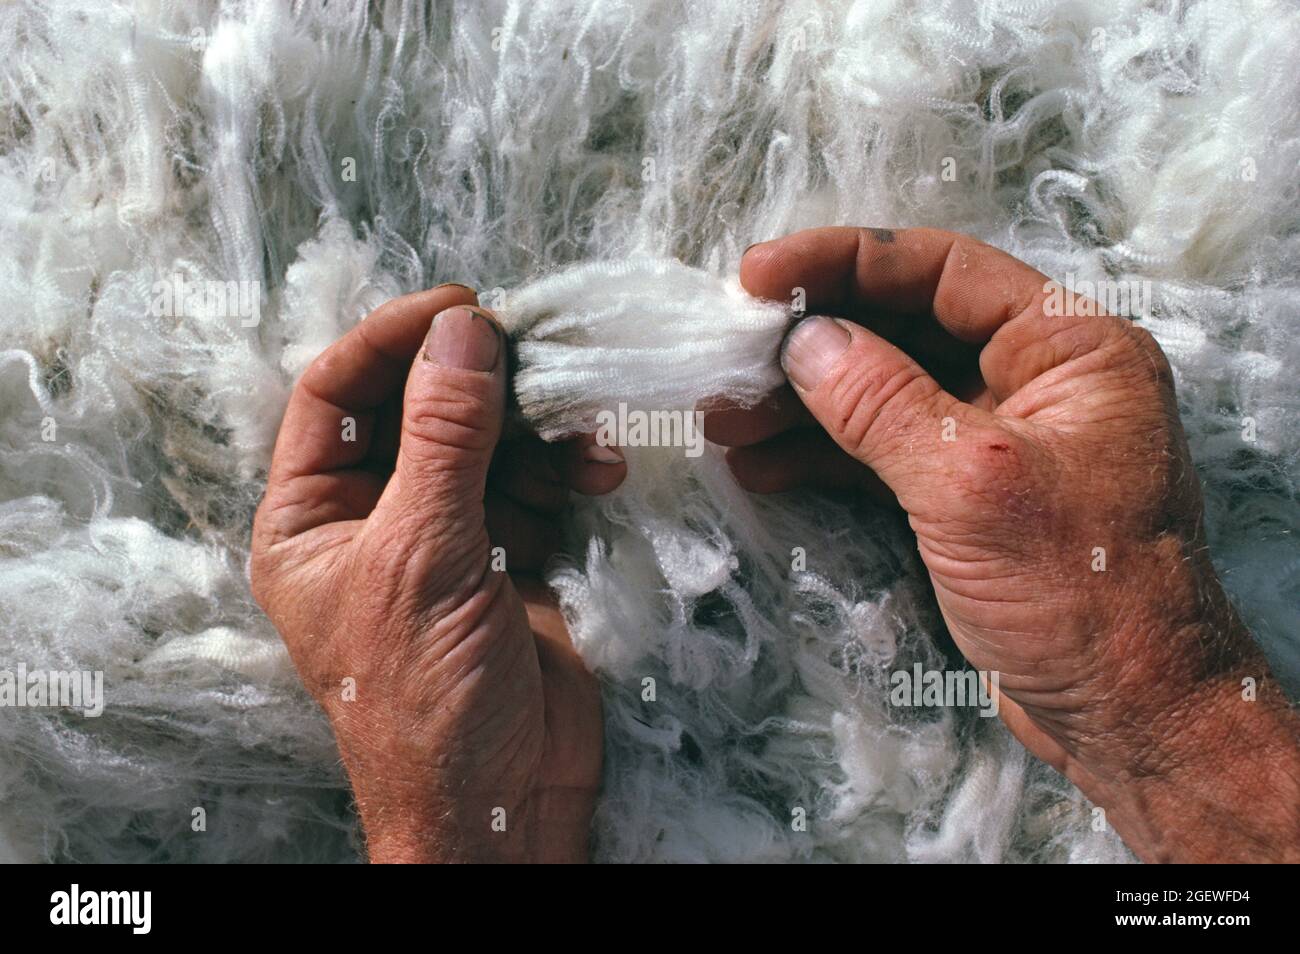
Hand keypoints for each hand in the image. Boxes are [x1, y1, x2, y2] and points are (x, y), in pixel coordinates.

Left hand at [251, 284, 624, 862]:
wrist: (502, 802)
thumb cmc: (425, 701)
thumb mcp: (424, 556)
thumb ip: (445, 438)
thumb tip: (465, 333)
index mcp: (311, 518)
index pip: (336, 394)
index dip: (393, 340)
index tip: (462, 308)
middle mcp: (375, 517)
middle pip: (421, 408)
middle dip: (480, 384)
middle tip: (538, 354)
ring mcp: (449, 535)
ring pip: (489, 442)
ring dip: (538, 431)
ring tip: (581, 438)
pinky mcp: (514, 556)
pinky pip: (537, 486)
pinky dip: (568, 472)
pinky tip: (597, 475)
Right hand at [709, 227, 1299, 861]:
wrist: (1130, 720)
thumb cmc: (1079, 593)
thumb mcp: (972, 484)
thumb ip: (881, 403)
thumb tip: (801, 339)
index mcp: (1068, 348)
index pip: (942, 271)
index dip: (843, 263)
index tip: (756, 276)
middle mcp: (1036, 380)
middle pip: (903, 329)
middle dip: (811, 344)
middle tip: (726, 357)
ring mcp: (999, 440)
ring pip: (884, 394)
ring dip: (803, 405)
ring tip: (723, 419)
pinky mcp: (967, 499)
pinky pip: (885, 454)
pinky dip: (824, 457)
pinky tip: (761, 465)